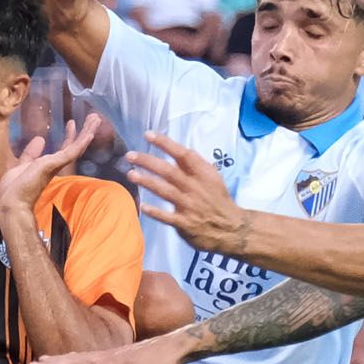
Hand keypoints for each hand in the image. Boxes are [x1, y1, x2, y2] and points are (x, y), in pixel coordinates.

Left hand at [0, 115, 105, 216]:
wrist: (12, 202)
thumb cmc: (14, 189)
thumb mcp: (21, 165)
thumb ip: (30, 154)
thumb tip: (40, 139)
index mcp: (48, 166)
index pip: (63, 149)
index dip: (69, 136)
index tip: (72, 123)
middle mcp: (55, 166)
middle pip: (74, 147)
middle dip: (84, 132)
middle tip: (94, 118)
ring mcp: (56, 165)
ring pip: (76, 147)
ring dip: (87, 132)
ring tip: (96, 118)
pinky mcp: (54, 165)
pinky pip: (71, 152)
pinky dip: (81, 142)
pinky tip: (89, 133)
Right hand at [31, 329, 194, 363]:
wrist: (174, 346)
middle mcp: (106, 357)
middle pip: (74, 362)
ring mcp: (110, 353)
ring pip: (79, 356)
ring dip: (61, 359)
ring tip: (43, 359)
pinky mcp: (115, 353)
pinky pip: (89, 355)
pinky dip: (75, 356)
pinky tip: (73, 357)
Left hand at [127, 133, 247, 253]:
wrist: (232, 229)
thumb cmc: (218, 200)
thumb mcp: (213, 178)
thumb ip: (197, 165)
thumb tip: (182, 150)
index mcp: (202, 174)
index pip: (182, 154)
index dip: (165, 143)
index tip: (148, 134)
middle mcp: (194, 187)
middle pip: (168, 171)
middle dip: (148, 161)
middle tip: (130, 155)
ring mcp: (189, 206)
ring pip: (165, 191)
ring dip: (147, 181)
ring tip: (131, 174)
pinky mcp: (185, 223)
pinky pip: (167, 217)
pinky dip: (155, 211)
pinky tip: (142, 205)